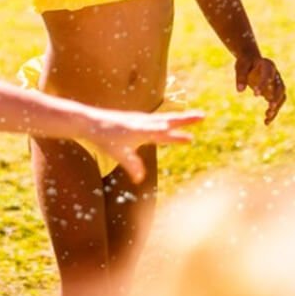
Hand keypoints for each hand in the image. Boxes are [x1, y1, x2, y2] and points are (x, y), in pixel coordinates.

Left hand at [87, 109, 204, 182]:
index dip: (176, 136)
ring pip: (165, 118)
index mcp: (142, 130)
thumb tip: (140, 179)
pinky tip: (169, 123)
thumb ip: (131, 164)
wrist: (91, 122)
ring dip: (180, 118)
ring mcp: (142, 119)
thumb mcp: (118, 153)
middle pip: (169, 120)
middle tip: (203, 116)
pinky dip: (168, 120)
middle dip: (187, 119)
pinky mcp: (137, 120)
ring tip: (195, 117)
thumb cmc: (104, 138)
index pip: (163, 132)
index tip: (190, 137)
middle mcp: (144, 122)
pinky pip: (157, 120)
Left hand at [235, 56, 285, 124]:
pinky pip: (278, 103)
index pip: (268, 74)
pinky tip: (266, 122)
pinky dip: (273, 112)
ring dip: (276, 107)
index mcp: (268, 65)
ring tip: (267, 116)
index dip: (264, 84)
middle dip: (276, 97)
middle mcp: (276, 75)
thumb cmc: (246, 62)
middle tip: (270, 107)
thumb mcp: (241, 66)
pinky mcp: (275, 93)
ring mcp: (277, 84)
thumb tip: (240, 90)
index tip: (255, 95)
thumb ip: (240, 76)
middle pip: (280, 87)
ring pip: (281, 97)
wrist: (252, 61)